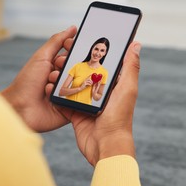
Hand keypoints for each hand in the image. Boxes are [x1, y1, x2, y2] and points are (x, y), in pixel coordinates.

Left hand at [1, 26, 76, 131]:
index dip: (73, 51)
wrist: (19, 107)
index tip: (69, 47)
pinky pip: (80, 101)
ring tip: (50, 83)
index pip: (73, 56)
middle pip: (79, 69)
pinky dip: (68, 96)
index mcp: (57, 67)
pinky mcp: (71, 109)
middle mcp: (63, 80)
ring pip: (80, 84)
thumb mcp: (41, 56)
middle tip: (57, 68)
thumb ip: (57, 41)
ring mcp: (67, 95)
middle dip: (68, 67)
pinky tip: (53, 95)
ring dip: (64, 81)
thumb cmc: (26, 82)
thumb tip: (72, 28)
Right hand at [67, 42, 140, 165]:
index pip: (104, 64)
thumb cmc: (120, 118)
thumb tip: (136, 44)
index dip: (95, 53)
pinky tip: (50, 84)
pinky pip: (64, 100)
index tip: (84, 40)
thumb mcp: (127, 89)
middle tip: (64, 53)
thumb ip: (130, 68)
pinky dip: (57, 93)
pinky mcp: (75, 112)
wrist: (105, 145)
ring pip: (72, 85)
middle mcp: (99, 92)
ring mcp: (86, 102)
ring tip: (55, 67)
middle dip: (74, 63)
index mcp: (113, 85)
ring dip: (64, 77)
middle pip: (85, 73)